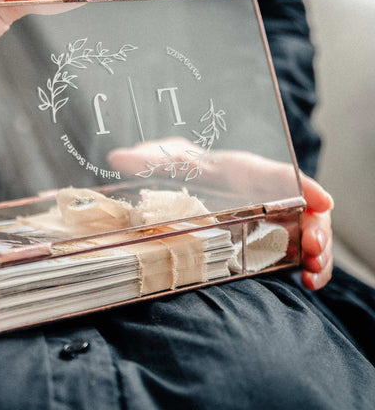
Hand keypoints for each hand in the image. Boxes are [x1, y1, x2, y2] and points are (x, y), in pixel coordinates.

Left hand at [108, 138, 334, 289]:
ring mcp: (272, 216)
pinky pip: (295, 252)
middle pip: (304, 207)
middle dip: (315, 228)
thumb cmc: (183, 165)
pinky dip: (306, 267)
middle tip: (312, 248)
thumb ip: (146, 158)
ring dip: (316, 252)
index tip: (321, 201)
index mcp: (243, 169)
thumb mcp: (164, 159)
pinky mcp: (269, 238)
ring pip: (306, 232)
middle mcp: (265, 192)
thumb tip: (118, 157)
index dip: (303, 186)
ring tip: (312, 272)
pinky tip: (306, 281)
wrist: (187, 177)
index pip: (279, 174)